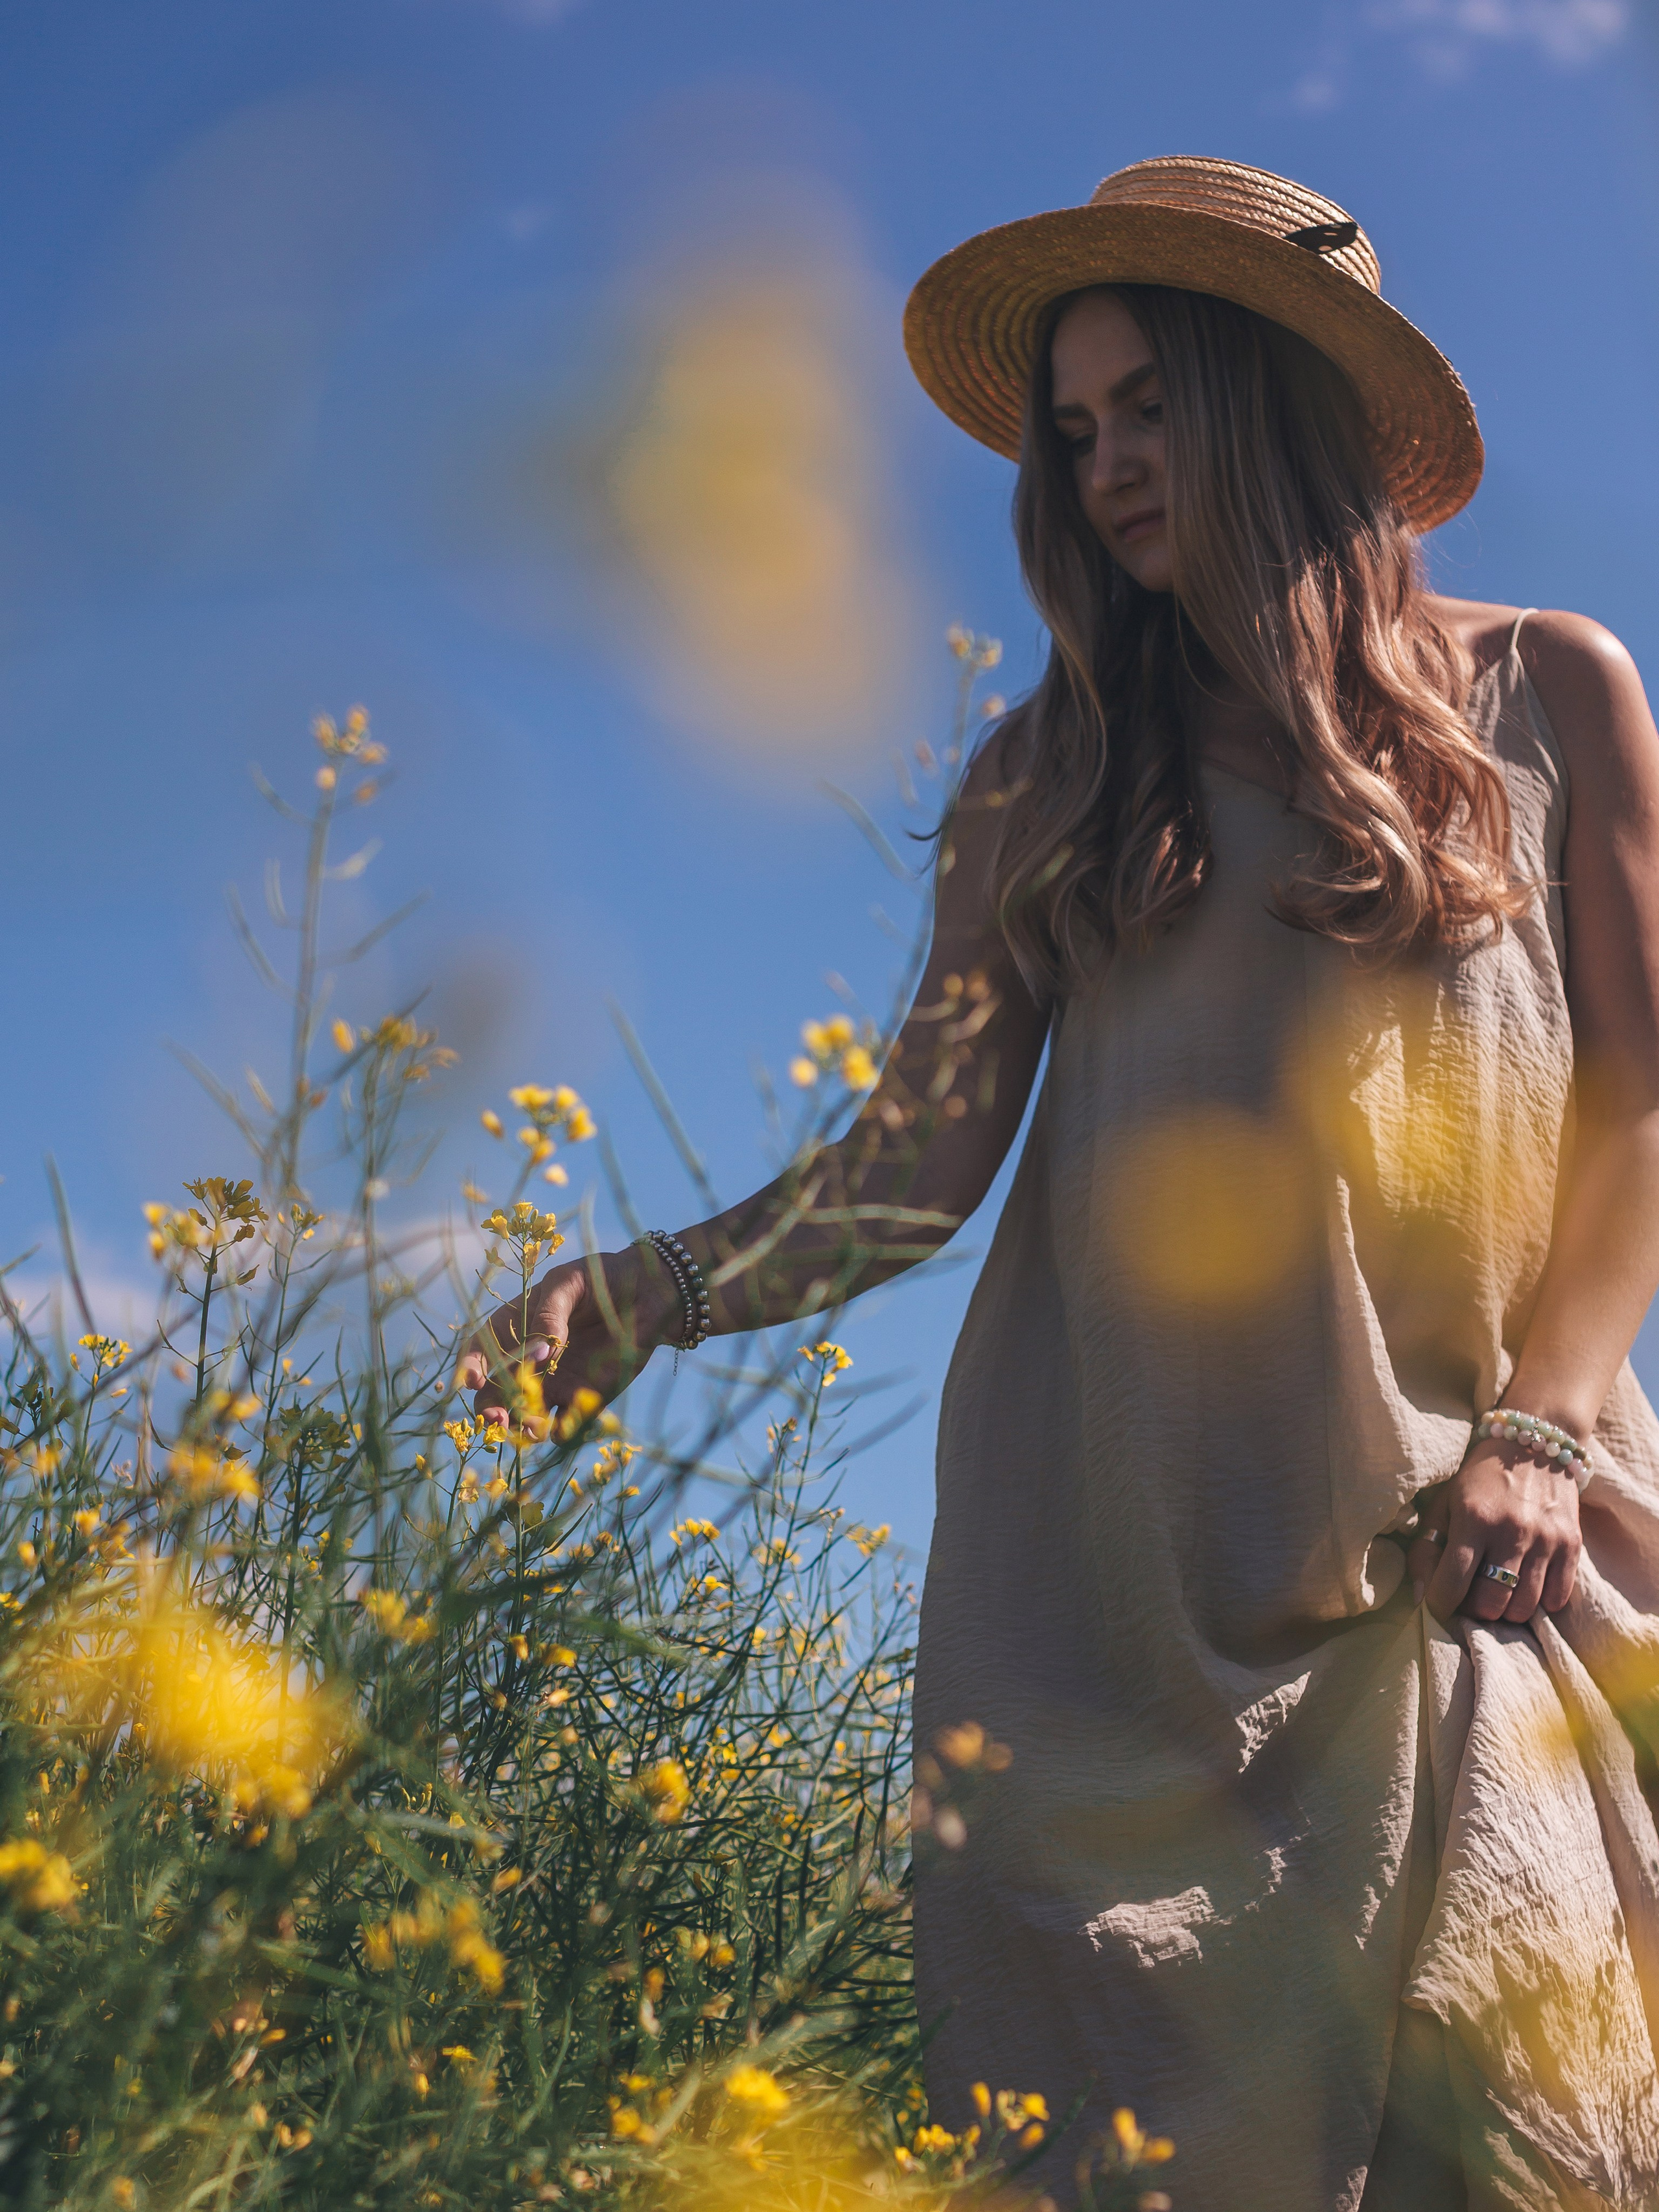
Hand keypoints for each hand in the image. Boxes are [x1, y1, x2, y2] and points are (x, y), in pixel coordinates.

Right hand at [458, 1245, 679, 1428]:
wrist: (649, 1292)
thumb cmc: (602, 1278)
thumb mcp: (569, 1283)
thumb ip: (551, 1313)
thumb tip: (540, 1351)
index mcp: (515, 1325)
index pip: (480, 1349)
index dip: (470, 1367)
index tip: (472, 1382)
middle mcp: (528, 1360)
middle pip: (495, 1391)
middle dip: (490, 1408)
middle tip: (497, 1419)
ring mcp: (554, 1382)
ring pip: (524, 1414)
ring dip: (521, 1426)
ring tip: (532, 1427)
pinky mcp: (583, 1398)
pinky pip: (564, 1425)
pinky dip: (559, 1432)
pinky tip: (562, 1428)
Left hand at [1406, 1436, 1581, 1626]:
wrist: (1533, 1444)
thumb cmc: (1480, 1479)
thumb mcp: (1445, 1503)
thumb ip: (1428, 1547)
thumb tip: (1421, 1597)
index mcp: (1473, 1519)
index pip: (1453, 1582)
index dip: (1441, 1604)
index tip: (1440, 1604)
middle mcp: (1511, 1531)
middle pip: (1491, 1602)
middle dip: (1476, 1611)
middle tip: (1473, 1598)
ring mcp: (1545, 1539)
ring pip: (1524, 1606)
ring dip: (1507, 1610)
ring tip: (1499, 1593)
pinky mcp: (1571, 1542)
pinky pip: (1557, 1597)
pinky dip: (1541, 1603)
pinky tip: (1528, 1586)